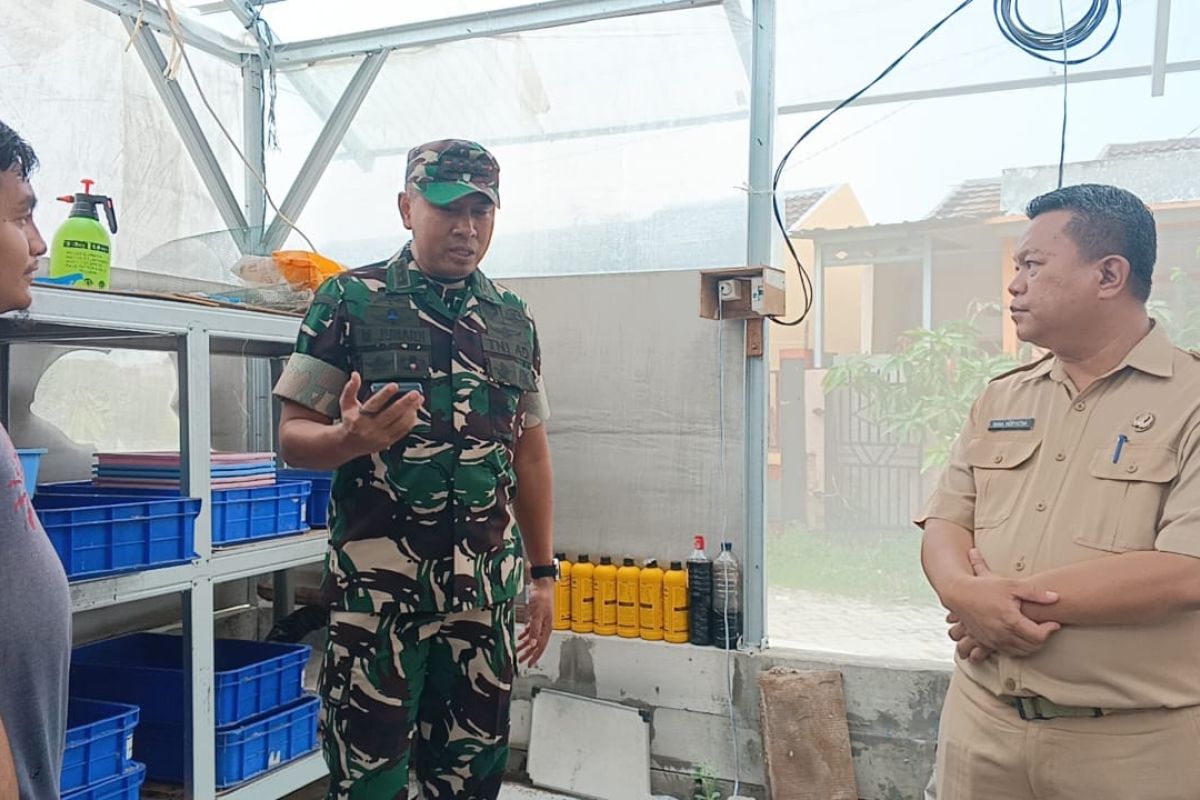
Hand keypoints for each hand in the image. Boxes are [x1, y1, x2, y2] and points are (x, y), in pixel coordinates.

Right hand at [337, 372, 421, 456]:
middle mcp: (371, 427)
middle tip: (415, 394)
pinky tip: (414, 412)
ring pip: (400, 423)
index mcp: (360, 417)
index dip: (384, 394)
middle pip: (391, 414)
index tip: (394, 386)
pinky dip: (411, 421)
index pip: (374, 404)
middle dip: (405, 403)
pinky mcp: (388, 442)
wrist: (349, 444)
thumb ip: (350, 389)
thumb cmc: (350, 422)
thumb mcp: (346, 404)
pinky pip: (403, 431)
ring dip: (411, 411)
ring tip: (418, 401)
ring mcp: (381, 436)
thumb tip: (355, 375)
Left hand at [518, 579, 553, 667]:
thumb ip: (534, 630)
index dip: (535, 656)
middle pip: (536, 644)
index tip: (529, 664)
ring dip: (525, 645)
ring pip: (532, 638)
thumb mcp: (537, 615)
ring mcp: (540, 622)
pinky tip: (520, 638)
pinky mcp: (536, 616)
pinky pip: (530, 629)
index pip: (541, 646)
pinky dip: (525, 635)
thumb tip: (532, 644)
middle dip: (528, 653)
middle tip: (520, 660)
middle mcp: (544, 627)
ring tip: (517, 651)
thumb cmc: (542, 597)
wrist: (542, 584)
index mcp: (547, 628)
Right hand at [943, 549, 1060, 656]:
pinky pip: (1008, 653)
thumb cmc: (984, 588)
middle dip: (1043, 638)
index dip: (1050, 630)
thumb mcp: (1011, 585)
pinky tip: (1020, 639)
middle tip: (1046, 627)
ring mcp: (994, 640)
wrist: (959, 594)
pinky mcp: (987, 643)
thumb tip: (1055, 597)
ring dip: (1032, 646)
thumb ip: (1035, 592)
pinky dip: (1018, 649)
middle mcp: (1002, 634)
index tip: (1053, 623)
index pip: (1038, 635)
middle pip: (1032, 646)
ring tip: (1035, 633)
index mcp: (1010, 620)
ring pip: (1021, 652)